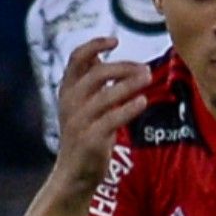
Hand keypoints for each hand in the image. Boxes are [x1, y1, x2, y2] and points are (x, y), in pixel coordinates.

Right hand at [54, 36, 149, 187]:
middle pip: (96, 74)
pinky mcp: (90, 139)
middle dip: (123, 67)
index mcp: (67, 91)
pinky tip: (142, 101)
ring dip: (129, 84)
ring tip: (148, 78)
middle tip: (145, 68)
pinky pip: (111, 119)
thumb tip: (101, 56)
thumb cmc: (84, 136)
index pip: (76, 59)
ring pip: (105, 95)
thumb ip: (90, 83)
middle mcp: (70, 103)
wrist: (74, 174)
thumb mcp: (82, 105)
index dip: (94, 46)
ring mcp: (78, 121)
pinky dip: (128, 108)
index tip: (114, 40)